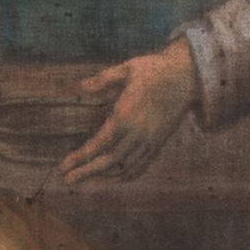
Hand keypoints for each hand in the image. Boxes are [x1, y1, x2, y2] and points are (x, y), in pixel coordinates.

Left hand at [60, 43, 199, 184]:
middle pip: (109, 161)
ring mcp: (150, 141)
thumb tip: (80, 87)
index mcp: (125, 116)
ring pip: (125, 167)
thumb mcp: (126, 68)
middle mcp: (137, 133)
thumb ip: (103, 80)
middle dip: (86, 172)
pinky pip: (142, 165)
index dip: (80, 157)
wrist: (186, 76)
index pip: (98, 144)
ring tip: (86, 177)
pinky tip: (114, 177)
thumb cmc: (154, 69)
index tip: (63, 166)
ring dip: (104, 175)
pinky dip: (126, 175)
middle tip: (68, 180)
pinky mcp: (160, 143)